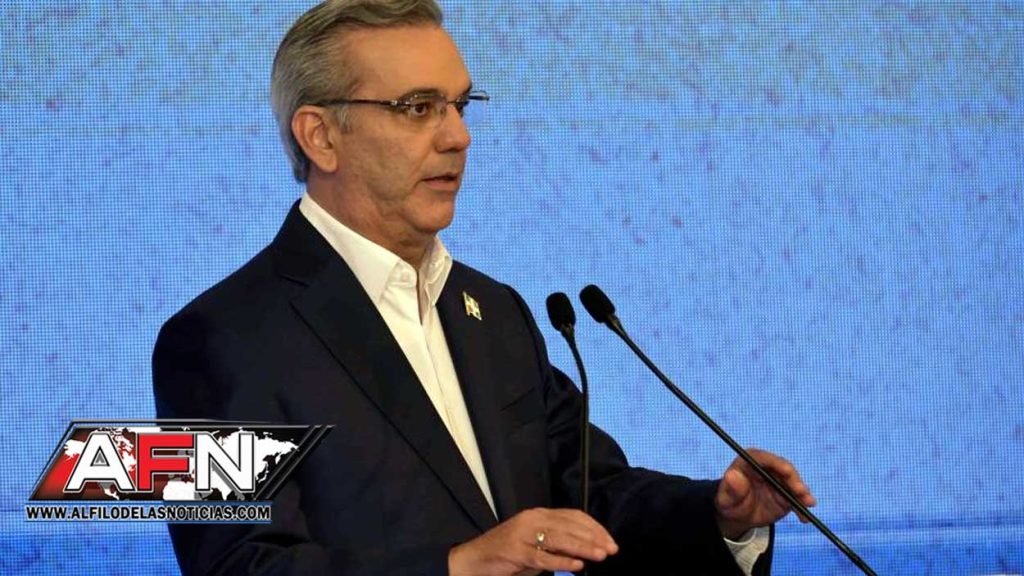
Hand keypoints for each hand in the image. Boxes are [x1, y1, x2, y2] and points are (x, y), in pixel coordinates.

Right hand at [448, 507, 617, 575]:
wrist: (474, 560)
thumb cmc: (508, 556)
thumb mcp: (538, 546)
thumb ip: (559, 544)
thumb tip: (588, 550)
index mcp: (539, 514)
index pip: (573, 515)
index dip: (594, 527)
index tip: (610, 540)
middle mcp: (532, 519)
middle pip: (569, 525)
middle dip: (594, 537)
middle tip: (611, 549)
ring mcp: (522, 533)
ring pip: (559, 538)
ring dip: (583, 547)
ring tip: (601, 556)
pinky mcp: (514, 550)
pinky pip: (542, 556)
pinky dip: (561, 561)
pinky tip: (577, 566)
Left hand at [714, 448, 815, 539]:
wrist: (738, 515)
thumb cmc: (729, 501)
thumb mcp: (726, 498)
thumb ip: (731, 488)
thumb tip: (732, 475)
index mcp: (750, 461)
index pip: (764, 458)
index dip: (777, 463)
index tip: (787, 472)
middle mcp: (767, 467)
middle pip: (784, 469)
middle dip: (794, 480)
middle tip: (801, 493)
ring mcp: (778, 480)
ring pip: (794, 483)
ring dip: (802, 493)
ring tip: (808, 504)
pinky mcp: (786, 493)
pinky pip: (797, 498)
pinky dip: (801, 506)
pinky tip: (804, 517)